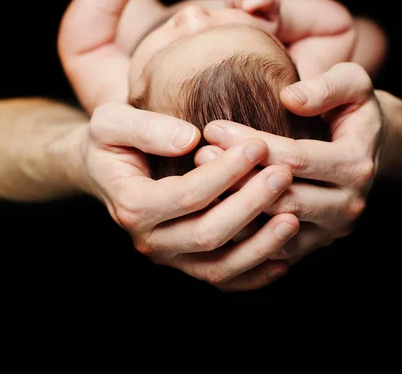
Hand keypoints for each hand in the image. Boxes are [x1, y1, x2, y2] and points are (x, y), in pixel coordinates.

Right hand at [82, 102, 298, 290]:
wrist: (106, 169)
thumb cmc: (113, 140)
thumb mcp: (112, 123)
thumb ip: (145, 128)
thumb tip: (189, 139)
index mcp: (132, 205)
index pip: (188, 195)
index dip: (226, 172)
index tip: (258, 145)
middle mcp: (149, 240)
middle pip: (207, 234)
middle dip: (250, 204)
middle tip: (285, 174)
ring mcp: (169, 257)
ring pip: (219, 266)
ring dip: (260, 245)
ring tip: (295, 215)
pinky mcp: (186, 264)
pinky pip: (223, 279)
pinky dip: (254, 273)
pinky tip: (284, 256)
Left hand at [196, 62, 381, 263]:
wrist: (366, 145)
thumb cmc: (350, 108)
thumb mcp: (352, 84)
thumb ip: (327, 87)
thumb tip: (289, 98)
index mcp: (357, 166)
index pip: (296, 159)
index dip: (251, 143)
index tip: (213, 127)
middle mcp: (348, 205)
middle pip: (283, 199)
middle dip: (237, 178)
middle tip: (200, 154)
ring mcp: (330, 231)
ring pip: (274, 231)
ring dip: (234, 207)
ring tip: (199, 179)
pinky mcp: (313, 245)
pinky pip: (271, 250)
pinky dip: (241, 233)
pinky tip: (213, 208)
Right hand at [203, 0, 280, 33]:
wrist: (267, 16)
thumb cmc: (263, 27)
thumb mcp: (264, 31)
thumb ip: (255, 25)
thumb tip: (241, 11)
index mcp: (272, 2)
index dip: (254, 0)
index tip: (246, 8)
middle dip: (237, 7)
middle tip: (242, 18)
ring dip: (232, 2)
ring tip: (239, 11)